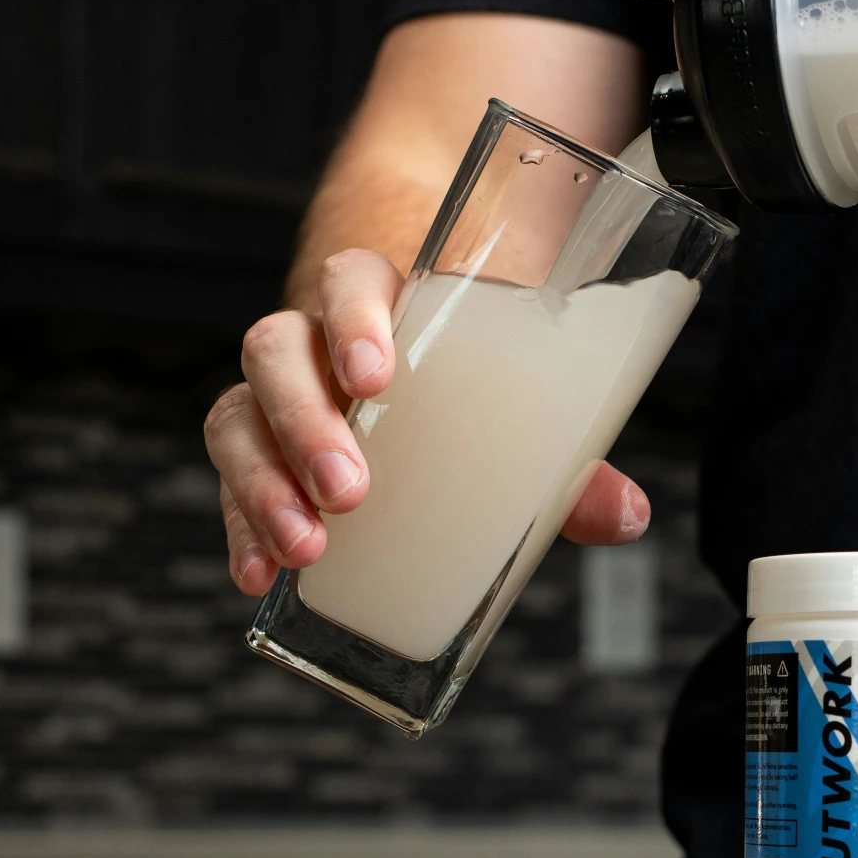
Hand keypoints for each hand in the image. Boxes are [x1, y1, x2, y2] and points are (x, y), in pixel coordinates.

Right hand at [204, 248, 651, 598]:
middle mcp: (315, 342)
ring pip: (236, 416)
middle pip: (276, 351)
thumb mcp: (517, 410)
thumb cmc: (471, 387)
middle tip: (351, 491)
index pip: (352, 281)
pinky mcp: (261, 455)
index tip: (376, 379)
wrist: (413, 371)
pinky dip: (241, 529)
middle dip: (305, 422)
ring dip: (262, 484)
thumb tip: (627, 515)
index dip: (354, 321)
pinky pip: (230, 482)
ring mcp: (278, 399)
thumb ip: (566, 463)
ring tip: (306, 549)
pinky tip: (257, 576)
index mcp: (383, 303)